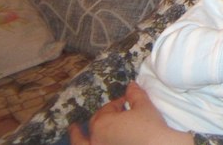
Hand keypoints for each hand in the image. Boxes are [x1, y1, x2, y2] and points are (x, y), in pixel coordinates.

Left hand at [68, 82, 191, 144]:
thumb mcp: (144, 106)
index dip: (117, 103)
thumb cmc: (149, 127)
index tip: (127, 101)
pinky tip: (94, 142)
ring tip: (73, 130)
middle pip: (91, 127)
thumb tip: (131, 85)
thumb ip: (135, 94)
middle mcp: (95, 140)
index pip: (107, 109)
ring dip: (76, 138)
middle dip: (96, 119)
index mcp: (101, 124)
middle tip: (90, 120)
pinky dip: (88, 144)